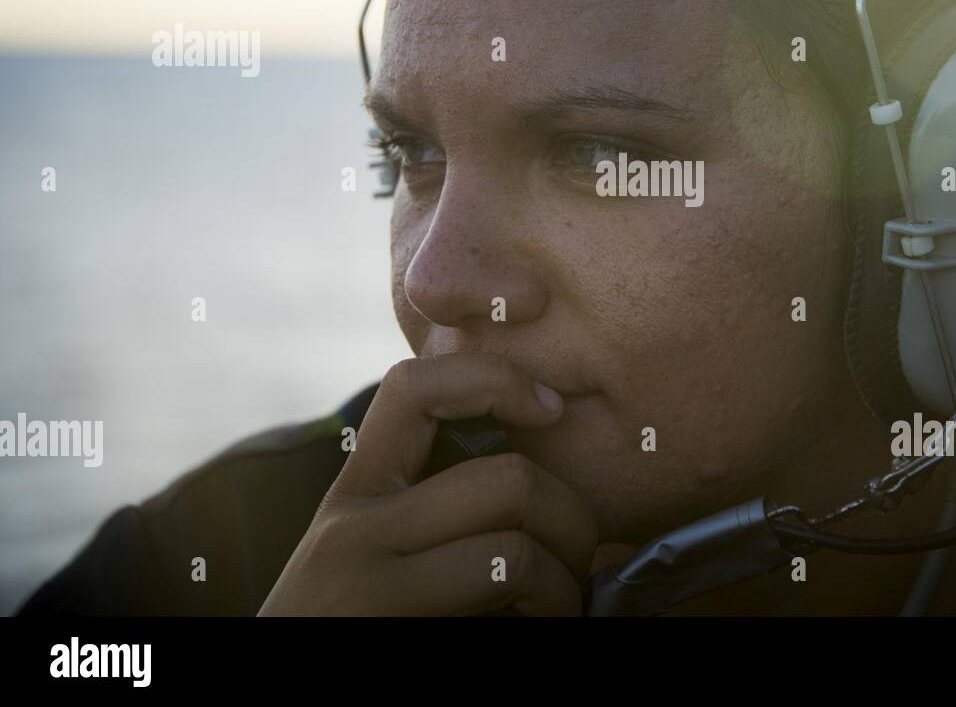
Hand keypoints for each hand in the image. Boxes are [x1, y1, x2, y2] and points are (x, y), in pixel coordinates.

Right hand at [259, 354, 601, 614]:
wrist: (279, 702)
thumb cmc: (352, 621)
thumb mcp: (370, 552)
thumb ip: (428, 499)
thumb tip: (534, 455)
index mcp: (354, 493)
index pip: (415, 386)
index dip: (496, 376)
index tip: (550, 408)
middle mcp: (350, 532)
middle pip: (506, 480)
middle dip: (574, 517)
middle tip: (582, 554)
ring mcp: (367, 591)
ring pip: (515, 551)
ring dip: (566, 583)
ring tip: (563, 602)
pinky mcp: (393, 633)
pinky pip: (503, 604)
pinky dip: (550, 614)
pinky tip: (542, 628)